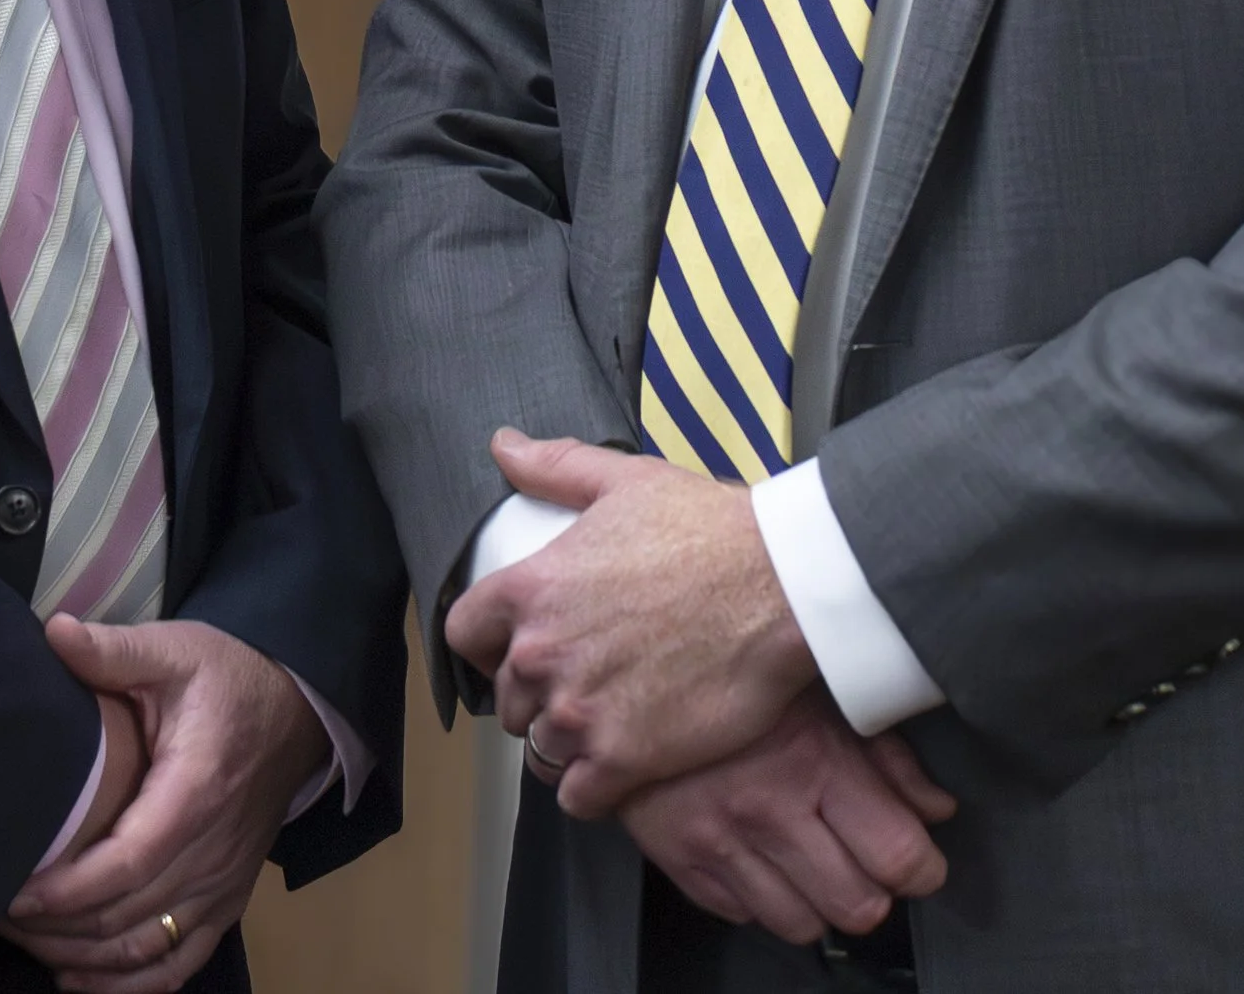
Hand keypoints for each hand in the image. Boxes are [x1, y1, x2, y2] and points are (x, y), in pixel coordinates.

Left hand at [0, 616, 327, 992]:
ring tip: (26, 942)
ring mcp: (223, 884)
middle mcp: (213, 851)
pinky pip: (178, 965)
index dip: (68, 890)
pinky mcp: (227, 902)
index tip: (13, 893)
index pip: (128, 863)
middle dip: (55, 928)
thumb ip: (114, 650)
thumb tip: (53, 632)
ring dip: (80, 960)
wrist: (296, 708)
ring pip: (144, 951)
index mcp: (196, 790)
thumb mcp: (175, 650)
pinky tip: (79, 980)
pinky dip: (127, 986)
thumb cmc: (227, 677)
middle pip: (126, 917)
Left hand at [444, 430, 813, 815]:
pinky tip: (624, 761)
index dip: (486, 642)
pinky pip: (577, 796)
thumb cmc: (707, 529)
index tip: (516, 644)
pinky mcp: (623, 760)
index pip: (463, 633)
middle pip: (506, 698)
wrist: (781, 585)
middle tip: (581, 681)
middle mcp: (542, 655)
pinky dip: (594, 786)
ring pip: (540, 748)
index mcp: (531, 589)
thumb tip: (502, 446)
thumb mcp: (624, 481)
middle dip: (535, 693)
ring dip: (566, 741)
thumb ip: (554, 467)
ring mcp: (579, 713)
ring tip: (607, 721)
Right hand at [621, 686, 955, 944]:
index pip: (900, 856)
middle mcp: (768, 809)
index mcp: (812, 760)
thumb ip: (887, 756)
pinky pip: (745, 917)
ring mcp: (721, 842)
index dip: (923, 867)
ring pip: (803, 926)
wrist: (628, 673)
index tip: (919, 859)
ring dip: (818, 901)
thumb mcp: (819, 695)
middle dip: (874, 890)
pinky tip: (763, 854)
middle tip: (865, 860)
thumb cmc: (731, 675)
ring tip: (812, 859)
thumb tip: (936, 808)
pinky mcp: (683, 862)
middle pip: (859, 906)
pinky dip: (762, 898)